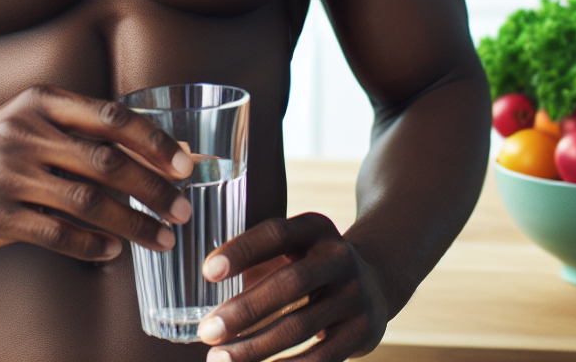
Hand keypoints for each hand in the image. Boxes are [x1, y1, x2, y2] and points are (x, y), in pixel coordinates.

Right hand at [0, 84, 193, 261]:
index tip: (185, 164)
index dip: (153, 141)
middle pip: (106, 162)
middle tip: (182, 209)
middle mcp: (27, 132)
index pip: (112, 117)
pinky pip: (56, 233)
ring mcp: (10, 174)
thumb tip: (162, 148)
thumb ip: (89, 128)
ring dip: (131, 223)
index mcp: (44, 101)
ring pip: (87, 202)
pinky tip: (113, 251)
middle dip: (153, 189)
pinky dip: (90, 245)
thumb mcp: (37, 118)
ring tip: (160, 237)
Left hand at [197, 213, 388, 361]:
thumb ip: (259, 260)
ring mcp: (355, 294)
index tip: (207, 272)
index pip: (276, 234)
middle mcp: (339, 256)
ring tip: (218, 360)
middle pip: (290, 282)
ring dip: (255, 348)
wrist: (376, 282)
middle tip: (206, 331)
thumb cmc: (312, 265)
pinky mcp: (364, 331)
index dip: (242, 250)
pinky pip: (320, 359)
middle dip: (245, 310)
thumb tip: (199, 289)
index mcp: (316, 228)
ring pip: (300, 326)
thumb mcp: (295, 248)